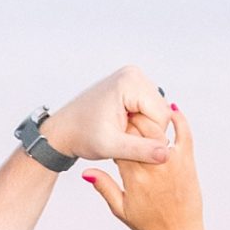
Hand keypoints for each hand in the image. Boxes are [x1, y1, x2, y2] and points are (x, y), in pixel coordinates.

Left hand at [42, 66, 171, 168]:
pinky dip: (141, 124)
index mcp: (130, 81)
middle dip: (148, 133)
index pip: (162, 116)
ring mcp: (133, 78)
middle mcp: (134, 74)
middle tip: (124, 143)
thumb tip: (166, 154)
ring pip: (158, 113)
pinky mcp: (132, 86)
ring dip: (145, 130)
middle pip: (162, 112)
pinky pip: (149, 110)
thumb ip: (140, 150)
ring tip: (122, 136)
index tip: (130, 148)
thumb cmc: (81, 135)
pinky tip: (124, 130)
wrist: (64, 129)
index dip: (152, 138)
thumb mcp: (111, 146)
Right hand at [83, 101, 206, 229]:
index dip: (115, 134)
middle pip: (137, 130)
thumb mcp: (121, 209)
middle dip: (129, 122)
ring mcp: (172, 161)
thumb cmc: (150, 225)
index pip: (120, 143)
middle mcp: (153, 166)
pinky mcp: (188, 160)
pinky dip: (179, 119)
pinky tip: (171, 110)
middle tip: (126, 117)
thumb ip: (104, 187)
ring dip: (148, 118)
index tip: (114, 132)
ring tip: (142, 113)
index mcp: (134, 177)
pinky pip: (184, 132)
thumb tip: (86, 172)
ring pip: (157, 127)